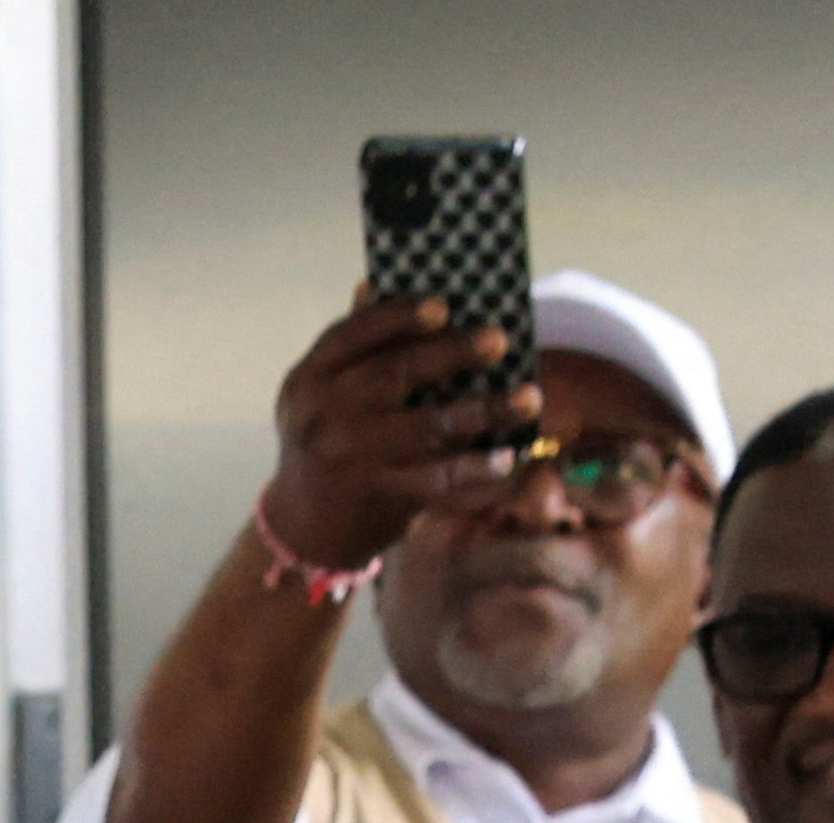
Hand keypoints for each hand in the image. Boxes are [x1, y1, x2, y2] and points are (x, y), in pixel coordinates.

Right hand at [261, 285, 539, 576]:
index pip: (353, 333)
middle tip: (499, 341)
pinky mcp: (378, 494)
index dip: (399, 315)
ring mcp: (351, 457)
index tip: (444, 306)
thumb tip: (374, 283)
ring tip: (529, 398)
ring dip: (484, 411)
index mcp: (310, 378)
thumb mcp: (322, 394)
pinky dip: (475, 468)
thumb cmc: (327, 443)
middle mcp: (324, 415)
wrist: (304, 528)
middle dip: (453, 354)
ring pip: (428, 426)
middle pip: (397, 373)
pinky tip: (507, 457)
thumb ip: (352, 347)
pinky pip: (436, 479)